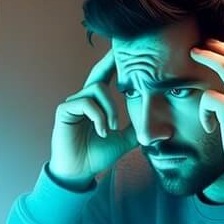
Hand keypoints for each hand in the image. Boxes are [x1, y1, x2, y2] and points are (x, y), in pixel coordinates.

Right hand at [49, 49, 136, 187]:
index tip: (126, 52)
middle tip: (120, 51)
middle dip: (109, 61)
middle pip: (98, 73)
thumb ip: (135, 129)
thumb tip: (158, 127)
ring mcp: (73, 104)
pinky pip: (86, 103)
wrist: (79, 172)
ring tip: (112, 129)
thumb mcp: (122, 141)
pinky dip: (98, 116)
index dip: (114, 64)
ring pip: (97, 90)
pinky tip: (102, 131)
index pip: (106, 78)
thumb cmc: (96, 156)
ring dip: (110, 109)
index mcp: (96, 104)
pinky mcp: (64, 111)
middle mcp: (83, 100)